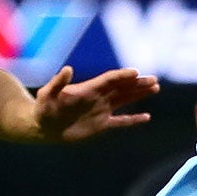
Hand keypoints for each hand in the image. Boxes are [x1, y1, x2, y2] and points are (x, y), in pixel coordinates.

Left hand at [31, 66, 158, 141]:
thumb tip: (67, 69)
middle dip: (137, 84)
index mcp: (87, 89)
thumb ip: (57, 83)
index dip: (122, 76)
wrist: (41, 126)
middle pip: (122, 88)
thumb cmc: (42, 108)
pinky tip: (146, 117)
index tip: (135, 73)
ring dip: (139, 94)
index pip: (109, 80)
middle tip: (154, 80)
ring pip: (125, 100)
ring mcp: (101, 110)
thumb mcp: (46, 94)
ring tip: (155, 88)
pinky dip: (133, 119)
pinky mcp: (101, 125)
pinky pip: (121, 121)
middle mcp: (98, 98)